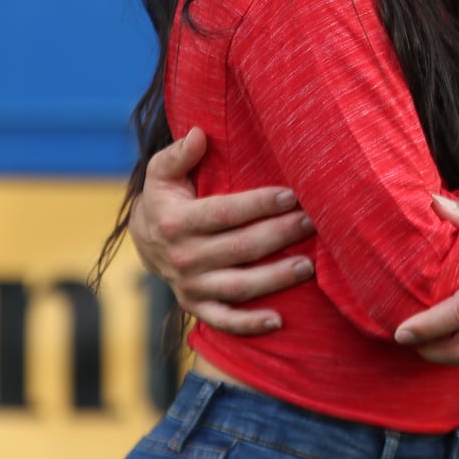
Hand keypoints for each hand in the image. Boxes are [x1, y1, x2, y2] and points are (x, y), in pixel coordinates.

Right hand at [128, 126, 317, 334]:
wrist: (145, 239)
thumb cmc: (166, 197)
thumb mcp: (162, 172)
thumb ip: (179, 154)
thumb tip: (199, 134)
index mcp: (177, 222)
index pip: (225, 213)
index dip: (260, 204)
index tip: (292, 195)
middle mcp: (183, 257)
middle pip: (240, 248)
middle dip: (280, 235)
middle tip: (313, 222)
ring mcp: (190, 286)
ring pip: (239, 286)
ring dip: (275, 279)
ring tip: (309, 265)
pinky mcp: (196, 307)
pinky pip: (223, 320)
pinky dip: (249, 325)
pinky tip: (279, 321)